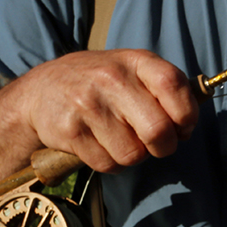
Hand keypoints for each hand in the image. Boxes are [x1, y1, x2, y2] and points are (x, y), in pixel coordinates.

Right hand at [11, 49, 198, 172]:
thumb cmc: (99, 86)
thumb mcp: (131, 72)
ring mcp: (88, 104)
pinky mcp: (70, 131)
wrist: (39, 92)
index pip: (173, 85)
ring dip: (133, 155)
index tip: (183, 126)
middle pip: (158, 131)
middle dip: (163, 147)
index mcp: (134, 62)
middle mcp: (111, 79)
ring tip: (119, 137)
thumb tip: (187, 127)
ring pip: (134, 155)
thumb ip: (163, 91)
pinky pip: (108, 164)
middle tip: (154, 143)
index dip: (187, 114)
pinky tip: (99, 144)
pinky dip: (110, 162)